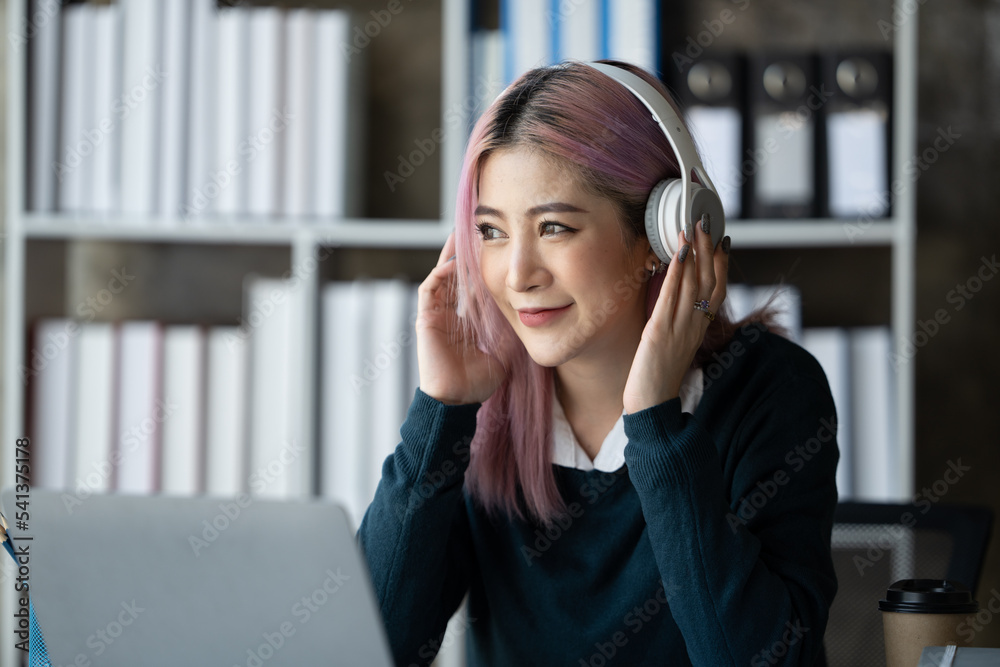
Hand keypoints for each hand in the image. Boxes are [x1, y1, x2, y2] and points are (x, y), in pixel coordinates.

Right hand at [416, 232, 504, 404]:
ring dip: (449, 257)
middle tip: (473, 231)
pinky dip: (440, 275)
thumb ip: (508, 331)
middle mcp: (448, 315)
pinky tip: (453, 264)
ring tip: (461, 237)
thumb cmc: (478, 381)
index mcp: (464, 322)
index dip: (480, 268)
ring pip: (440, 278)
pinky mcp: (425, 320)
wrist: (457, 400)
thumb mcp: (501, 349)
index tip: (493, 249)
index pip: (470, 288)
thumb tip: (529, 315)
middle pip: (454, 276)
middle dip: (462, 254)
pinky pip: (429, 291)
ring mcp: (435, 316)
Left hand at [623, 215, 729, 413]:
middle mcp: (694, 325)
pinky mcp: (661, 332)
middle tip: (707, 220)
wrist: (651, 403)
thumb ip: (680, 321)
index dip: (722, 263)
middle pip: (708, 280)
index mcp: (699, 328)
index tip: (723, 240)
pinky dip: (677, 272)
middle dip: (708, 248)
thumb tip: (679, 298)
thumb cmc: (659, 374)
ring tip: (693, 227)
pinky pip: (671, 296)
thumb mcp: (675, 343)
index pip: (717, 289)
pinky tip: (677, 253)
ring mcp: (680, 328)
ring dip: (694, 252)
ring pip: (693, 283)